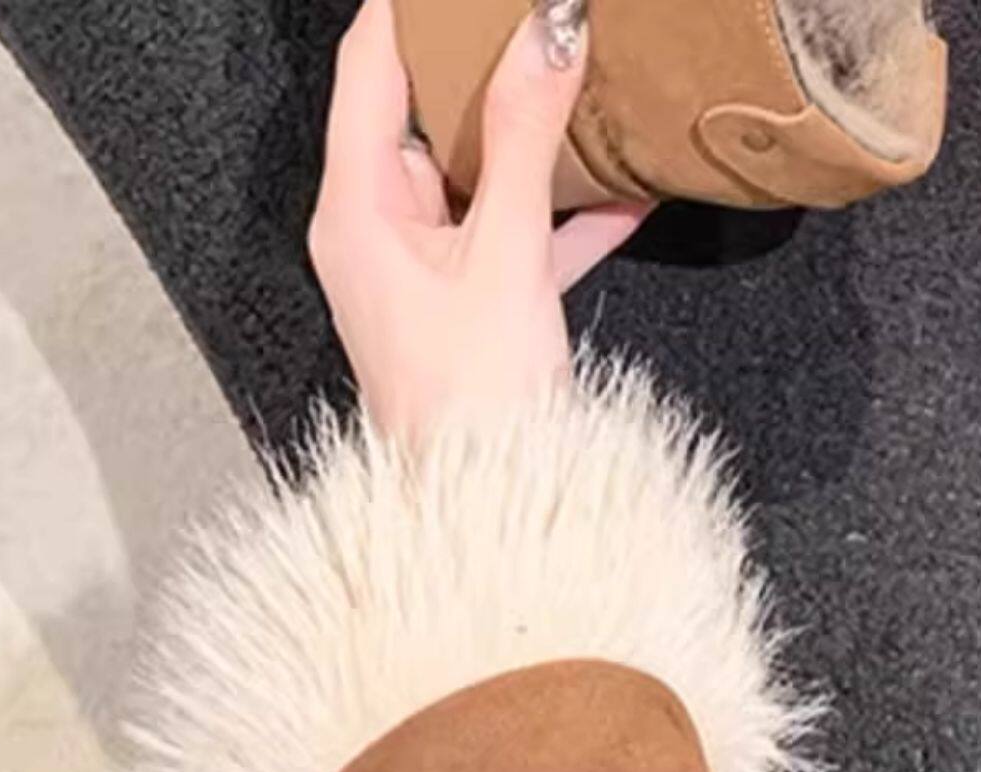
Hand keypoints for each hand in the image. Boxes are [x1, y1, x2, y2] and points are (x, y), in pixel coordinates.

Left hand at [307, 0, 652, 441]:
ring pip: (476, 177)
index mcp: (358, 207)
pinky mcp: (468, 306)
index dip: (407, 13)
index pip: (369, 71)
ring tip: (586, 90)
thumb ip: (525, 137)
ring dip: (532, 143)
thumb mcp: (505, 251)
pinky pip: (511, 236)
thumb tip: (547, 33)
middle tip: (537, 27)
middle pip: (422, 117)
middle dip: (483, 68)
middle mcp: (377, 230)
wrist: (488, 513)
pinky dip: (559, 213)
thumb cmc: (471, 399)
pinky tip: (622, 196)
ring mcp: (423, 270)